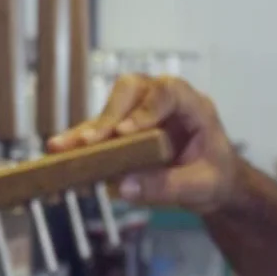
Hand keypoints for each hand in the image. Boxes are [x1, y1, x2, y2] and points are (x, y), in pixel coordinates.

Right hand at [46, 73, 241, 212]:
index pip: (169, 92)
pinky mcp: (125, 130)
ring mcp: (142, 113)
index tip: (126, 133)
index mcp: (193, 106)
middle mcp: (165, 102)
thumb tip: (125, 186)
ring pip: (111, 106)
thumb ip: (167, 186)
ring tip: (63, 148)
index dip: (146, 108)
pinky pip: (102, 130)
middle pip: (132, 89)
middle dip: (110, 114)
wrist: (215, 182)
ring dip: (88, 128)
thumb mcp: (200, 186)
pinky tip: (61, 152)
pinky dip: (82, 140)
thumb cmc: (215, 177)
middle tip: (93, 141)